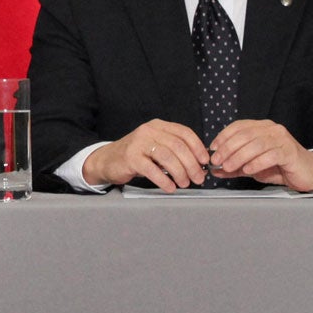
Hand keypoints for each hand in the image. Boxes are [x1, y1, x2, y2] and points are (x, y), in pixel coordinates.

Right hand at [85, 120, 208, 190]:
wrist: (107, 160)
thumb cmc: (135, 155)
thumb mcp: (155, 146)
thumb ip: (173, 150)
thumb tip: (198, 163)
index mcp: (158, 126)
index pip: (184, 132)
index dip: (198, 147)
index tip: (204, 161)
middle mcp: (149, 131)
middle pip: (178, 146)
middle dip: (192, 164)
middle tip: (198, 178)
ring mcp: (138, 143)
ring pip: (167, 157)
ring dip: (180, 173)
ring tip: (185, 183)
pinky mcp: (130, 158)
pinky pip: (152, 170)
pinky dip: (164, 180)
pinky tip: (170, 187)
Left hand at [209, 119, 312, 192]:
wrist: (307, 172)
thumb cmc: (279, 167)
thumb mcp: (252, 167)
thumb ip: (234, 167)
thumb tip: (214, 170)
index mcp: (261, 127)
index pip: (238, 126)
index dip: (223, 136)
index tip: (212, 149)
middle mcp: (271, 129)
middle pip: (244, 135)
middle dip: (228, 148)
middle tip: (217, 161)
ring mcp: (281, 139)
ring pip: (256, 144)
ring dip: (239, 156)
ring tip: (228, 167)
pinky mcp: (289, 152)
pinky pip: (270, 155)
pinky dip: (256, 162)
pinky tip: (248, 170)